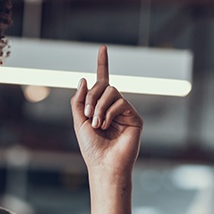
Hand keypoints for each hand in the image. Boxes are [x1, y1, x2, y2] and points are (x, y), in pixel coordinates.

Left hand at [71, 46, 142, 176]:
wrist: (104, 165)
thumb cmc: (91, 148)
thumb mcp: (78, 122)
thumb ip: (78, 100)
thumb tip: (85, 78)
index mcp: (100, 106)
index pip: (102, 81)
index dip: (103, 64)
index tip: (103, 48)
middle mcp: (113, 106)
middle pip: (103, 85)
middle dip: (91, 97)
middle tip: (87, 115)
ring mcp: (125, 111)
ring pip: (111, 91)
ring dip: (99, 106)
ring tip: (96, 123)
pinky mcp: (135, 117)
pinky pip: (120, 102)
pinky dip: (108, 112)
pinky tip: (106, 125)